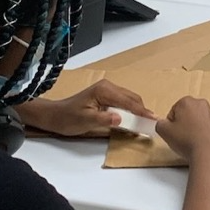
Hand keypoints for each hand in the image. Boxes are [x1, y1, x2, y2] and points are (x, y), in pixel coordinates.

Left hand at [31, 79, 155, 136]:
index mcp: (104, 90)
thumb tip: (120, 118)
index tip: (154, 119)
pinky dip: (131, 110)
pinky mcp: (106, 96)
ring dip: (138, 110)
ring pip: (129, 99)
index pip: (127, 101)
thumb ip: (103, 119)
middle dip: (142, 110)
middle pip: (132, 98)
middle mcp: (107, 87)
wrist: (55, 116)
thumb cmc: (68, 119)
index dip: (141, 111)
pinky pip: (123, 102)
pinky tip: (134, 119)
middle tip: (153, 123)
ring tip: (146, 122)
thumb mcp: (85, 121)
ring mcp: (107, 90)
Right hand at [156, 96, 209, 163]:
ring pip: (200, 121)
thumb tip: (163, 123)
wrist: (208, 154)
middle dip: (184, 123)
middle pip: (188, 113)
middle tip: (181, 137)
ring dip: (195, 128)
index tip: (173, 132)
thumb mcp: (164, 131)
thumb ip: (160, 124)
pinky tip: (202, 144)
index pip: (174, 110)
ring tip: (192, 142)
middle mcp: (202, 105)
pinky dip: (206, 135)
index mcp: (187, 102)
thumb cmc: (186, 140)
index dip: (171, 123)